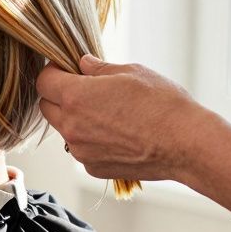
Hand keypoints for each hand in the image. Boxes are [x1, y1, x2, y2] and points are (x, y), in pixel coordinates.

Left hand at [36, 55, 214, 182]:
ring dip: (75, 119)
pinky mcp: (93, 168)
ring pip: (65, 130)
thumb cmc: (162, 104)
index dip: (52, 73)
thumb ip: (99, 69)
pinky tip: (117, 134)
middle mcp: (70, 126)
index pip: (43, 81)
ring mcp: (80, 151)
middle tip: (85, 89)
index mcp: (75, 97)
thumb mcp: (131, 72)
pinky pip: (82, 149)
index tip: (65, 69)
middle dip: (59, 96)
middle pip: (47, 107)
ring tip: (107, 113)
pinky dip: (91, 141)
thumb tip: (83, 64)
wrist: (187, 144)